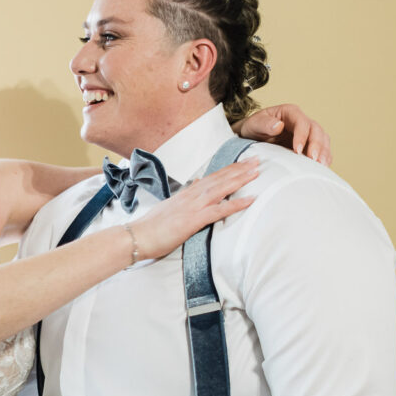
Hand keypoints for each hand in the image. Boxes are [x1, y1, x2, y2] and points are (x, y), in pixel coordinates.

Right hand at [131, 157, 258, 260]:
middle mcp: (191, 195)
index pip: (212, 177)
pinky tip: (250, 200)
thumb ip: (184, 197)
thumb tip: (195, 185)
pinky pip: (219, 210)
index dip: (228, 169)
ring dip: (241, 179)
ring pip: (222, 188)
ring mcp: (193, 206)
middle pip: (219, 178)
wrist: (137, 236)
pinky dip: (236, 204)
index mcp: (186, 193)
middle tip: (257, 159)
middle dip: (239, 168)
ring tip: (257, 172)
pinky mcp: (194, 220)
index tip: (243, 162)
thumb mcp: (170, 207)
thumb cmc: (152, 227)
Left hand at [232, 103, 331, 165]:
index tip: (297, 150)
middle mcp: (302, 121)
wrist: (253, 137)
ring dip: (324, 153)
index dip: (302, 135)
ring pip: (323, 140)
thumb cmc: (254, 128)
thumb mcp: (254, 124)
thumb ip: (264, 124)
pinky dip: (324, 158)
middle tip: (314, 159)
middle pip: (316, 130)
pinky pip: (322, 150)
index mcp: (290, 113)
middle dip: (317, 145)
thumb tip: (279, 126)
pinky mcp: (309, 145)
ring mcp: (307, 134)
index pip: (301, 122)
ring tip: (321, 166)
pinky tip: (322, 168)